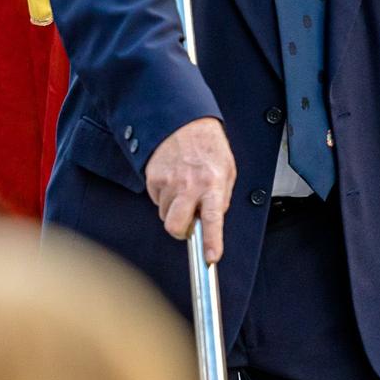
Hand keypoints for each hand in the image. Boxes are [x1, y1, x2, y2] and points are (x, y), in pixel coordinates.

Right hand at [144, 118, 235, 263]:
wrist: (184, 122)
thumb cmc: (208, 147)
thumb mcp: (227, 171)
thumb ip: (222, 198)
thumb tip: (213, 220)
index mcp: (213, 184)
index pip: (212, 219)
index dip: (211, 241)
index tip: (210, 258)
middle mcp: (190, 185)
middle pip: (175, 226)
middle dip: (179, 231)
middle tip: (187, 224)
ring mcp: (169, 182)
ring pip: (165, 215)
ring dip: (173, 210)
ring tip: (183, 190)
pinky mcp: (153, 178)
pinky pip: (157, 201)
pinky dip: (164, 197)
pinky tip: (173, 181)